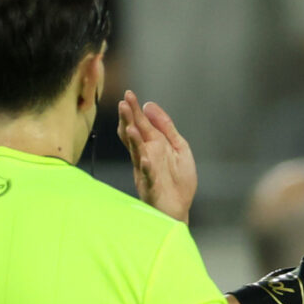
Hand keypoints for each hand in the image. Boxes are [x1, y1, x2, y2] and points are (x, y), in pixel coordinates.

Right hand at [117, 90, 196, 223]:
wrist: (179, 209)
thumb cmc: (178, 180)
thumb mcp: (179, 147)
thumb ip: (166, 127)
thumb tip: (149, 105)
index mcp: (153, 145)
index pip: (140, 124)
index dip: (134, 110)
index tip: (129, 94)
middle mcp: (146, 156)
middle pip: (134, 135)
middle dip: (129, 120)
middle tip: (124, 103)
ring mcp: (146, 171)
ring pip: (137, 153)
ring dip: (134, 141)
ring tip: (131, 127)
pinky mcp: (151, 187)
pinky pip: (148, 176)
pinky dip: (146, 168)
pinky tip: (146, 159)